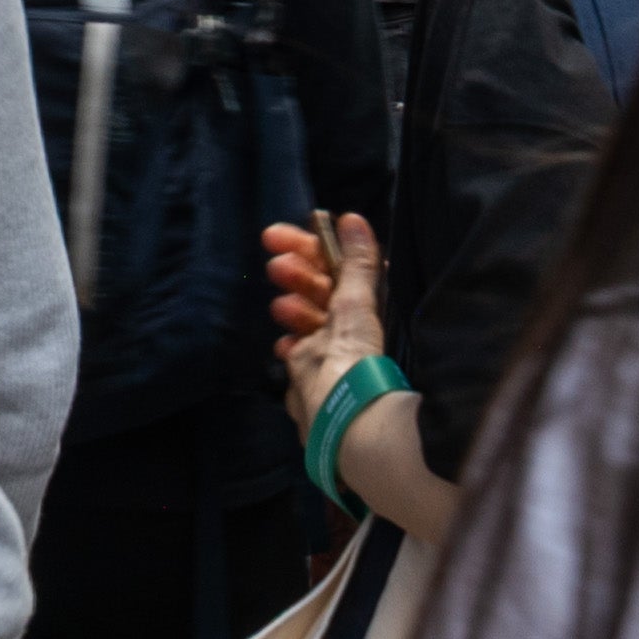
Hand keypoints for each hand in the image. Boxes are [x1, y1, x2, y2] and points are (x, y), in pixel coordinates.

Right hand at [269, 210, 387, 419]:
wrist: (340, 418)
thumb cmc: (353, 355)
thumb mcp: (356, 301)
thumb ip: (355, 262)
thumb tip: (352, 219)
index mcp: (365, 304)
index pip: (335, 265)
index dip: (309, 246)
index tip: (282, 234)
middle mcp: (349, 324)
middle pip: (317, 287)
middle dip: (295, 271)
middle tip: (274, 261)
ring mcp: (328, 348)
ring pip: (304, 315)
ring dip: (292, 305)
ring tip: (282, 307)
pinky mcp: (309, 372)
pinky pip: (294, 350)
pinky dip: (289, 344)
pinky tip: (286, 346)